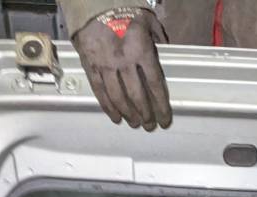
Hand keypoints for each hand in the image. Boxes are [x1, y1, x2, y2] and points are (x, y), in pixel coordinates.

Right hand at [73, 7, 170, 129]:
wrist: (92, 2)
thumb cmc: (122, 7)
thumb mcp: (147, 18)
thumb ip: (157, 35)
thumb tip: (165, 47)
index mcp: (142, 51)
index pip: (155, 85)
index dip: (161, 105)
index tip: (165, 119)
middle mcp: (124, 62)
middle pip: (138, 96)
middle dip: (146, 114)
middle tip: (150, 125)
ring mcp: (106, 65)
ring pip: (118, 97)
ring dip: (128, 114)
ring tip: (134, 123)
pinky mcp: (91, 66)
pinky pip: (100, 91)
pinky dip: (108, 107)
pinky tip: (115, 116)